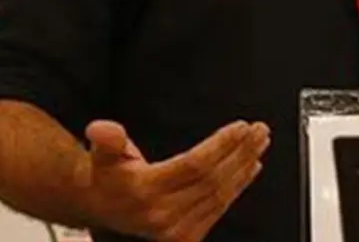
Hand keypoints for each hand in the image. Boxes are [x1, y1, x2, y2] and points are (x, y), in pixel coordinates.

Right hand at [74, 118, 269, 241]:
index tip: (240, 127)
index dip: (221, 145)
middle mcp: (163, 214)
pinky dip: (238, 188)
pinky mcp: (186, 237)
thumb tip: (103, 129)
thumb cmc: (106, 175)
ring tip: (259, 144)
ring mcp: (176, 230)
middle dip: (240, 152)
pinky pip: (218, 209)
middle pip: (213, 179)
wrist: (99, 206)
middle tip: (260, 131)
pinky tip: (250, 169)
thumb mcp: (101, 152)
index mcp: (146, 191)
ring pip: (220, 195)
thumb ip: (107, 139)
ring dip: (244, 168)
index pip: (195, 165)